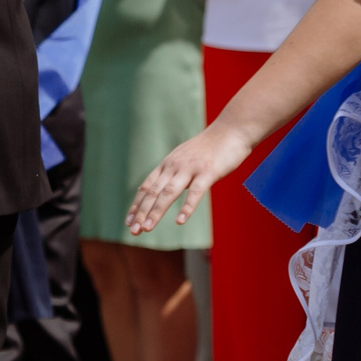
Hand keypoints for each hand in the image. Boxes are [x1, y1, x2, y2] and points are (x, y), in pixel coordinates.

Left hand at [127, 123, 251, 235]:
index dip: (137, 205)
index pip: (147, 187)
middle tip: (133, 231)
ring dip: (156, 212)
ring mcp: (190, 168)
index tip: (128, 221)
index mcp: (168, 164)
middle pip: (153, 192)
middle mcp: (174, 166)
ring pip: (168, 193)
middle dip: (141, 212)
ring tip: (147, 228)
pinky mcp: (208, 172)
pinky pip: (196, 192)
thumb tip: (166, 188)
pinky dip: (187, 207)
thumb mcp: (185, 158)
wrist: (231, 130)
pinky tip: (180, 221)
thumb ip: (175, 172)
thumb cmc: (210, 148)